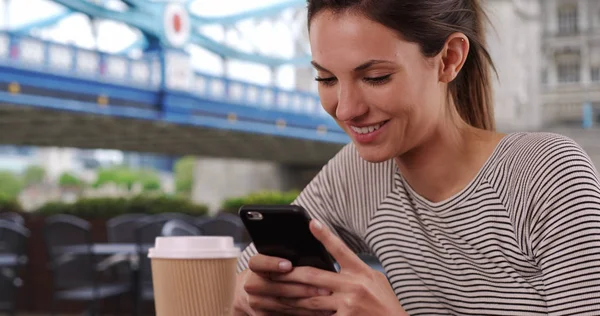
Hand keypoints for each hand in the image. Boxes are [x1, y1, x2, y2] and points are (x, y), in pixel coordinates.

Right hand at [233, 253, 332, 315]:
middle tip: (324, 288)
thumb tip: (312, 251)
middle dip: (303, 288)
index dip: (273, 263)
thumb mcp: (274, 261)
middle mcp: (252, 284)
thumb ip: (287, 258)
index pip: (258, 262)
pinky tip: (321, 310)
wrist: (251, 294)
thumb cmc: (271, 272)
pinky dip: (306, 312)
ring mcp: (256, 302)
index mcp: (255, 266)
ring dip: (309, 302)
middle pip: (277, 287)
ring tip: (327, 298)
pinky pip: (288, 314)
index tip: (289, 265)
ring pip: (285, 303)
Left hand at [272, 220, 408, 315]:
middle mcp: (354, 285)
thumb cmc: (385, 303)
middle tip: (273, 270)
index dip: (325, 235)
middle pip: (314, 276)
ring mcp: (348, 304)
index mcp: (361, 271)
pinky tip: (293, 312)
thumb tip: (333, 265)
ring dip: (291, 297)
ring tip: (275, 294)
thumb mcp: (375, 279)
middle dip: (291, 274)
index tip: (312, 223)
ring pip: (311, 299)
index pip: (340, 249)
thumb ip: (355, 271)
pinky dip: (306, 315)